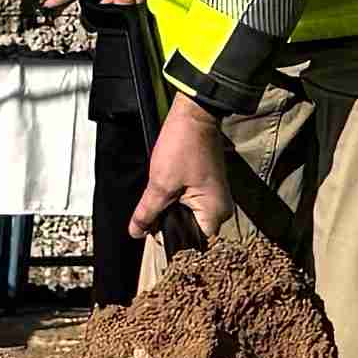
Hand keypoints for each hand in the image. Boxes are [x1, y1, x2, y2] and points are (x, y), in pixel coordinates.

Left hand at [133, 94, 241, 245]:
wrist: (194, 115)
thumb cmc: (184, 146)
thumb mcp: (160, 184)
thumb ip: (147, 213)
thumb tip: (136, 233)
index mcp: (215, 213)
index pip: (191, 242)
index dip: (169, 239)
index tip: (151, 232)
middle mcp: (220, 209)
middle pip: (189, 230)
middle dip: (168, 224)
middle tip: (150, 215)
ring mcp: (216, 198)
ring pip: (188, 217)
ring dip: (171, 212)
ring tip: (160, 197)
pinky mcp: (209, 188)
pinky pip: (191, 204)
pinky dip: (176, 201)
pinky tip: (166, 191)